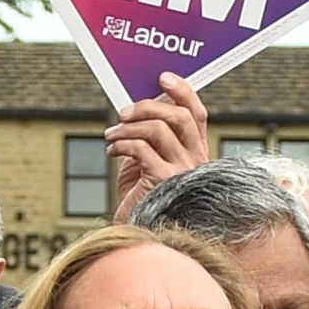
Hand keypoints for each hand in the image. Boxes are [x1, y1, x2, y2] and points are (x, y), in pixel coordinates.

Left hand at [104, 74, 208, 213]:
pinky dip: (121, 144)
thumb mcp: (147, 160)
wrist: (139, 231)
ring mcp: (182, 172)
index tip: (163, 77)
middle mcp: (196, 162)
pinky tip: (111, 150)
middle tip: (125, 111)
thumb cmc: (142, 198)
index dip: (183, 91)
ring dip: (128, 127)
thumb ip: (150, 136)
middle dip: (148, 106)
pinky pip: (141, 149)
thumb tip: (137, 107)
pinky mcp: (163, 182)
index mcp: (196, 154)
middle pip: (180, 116)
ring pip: (158, 129)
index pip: (197, 114)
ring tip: (111, 135)